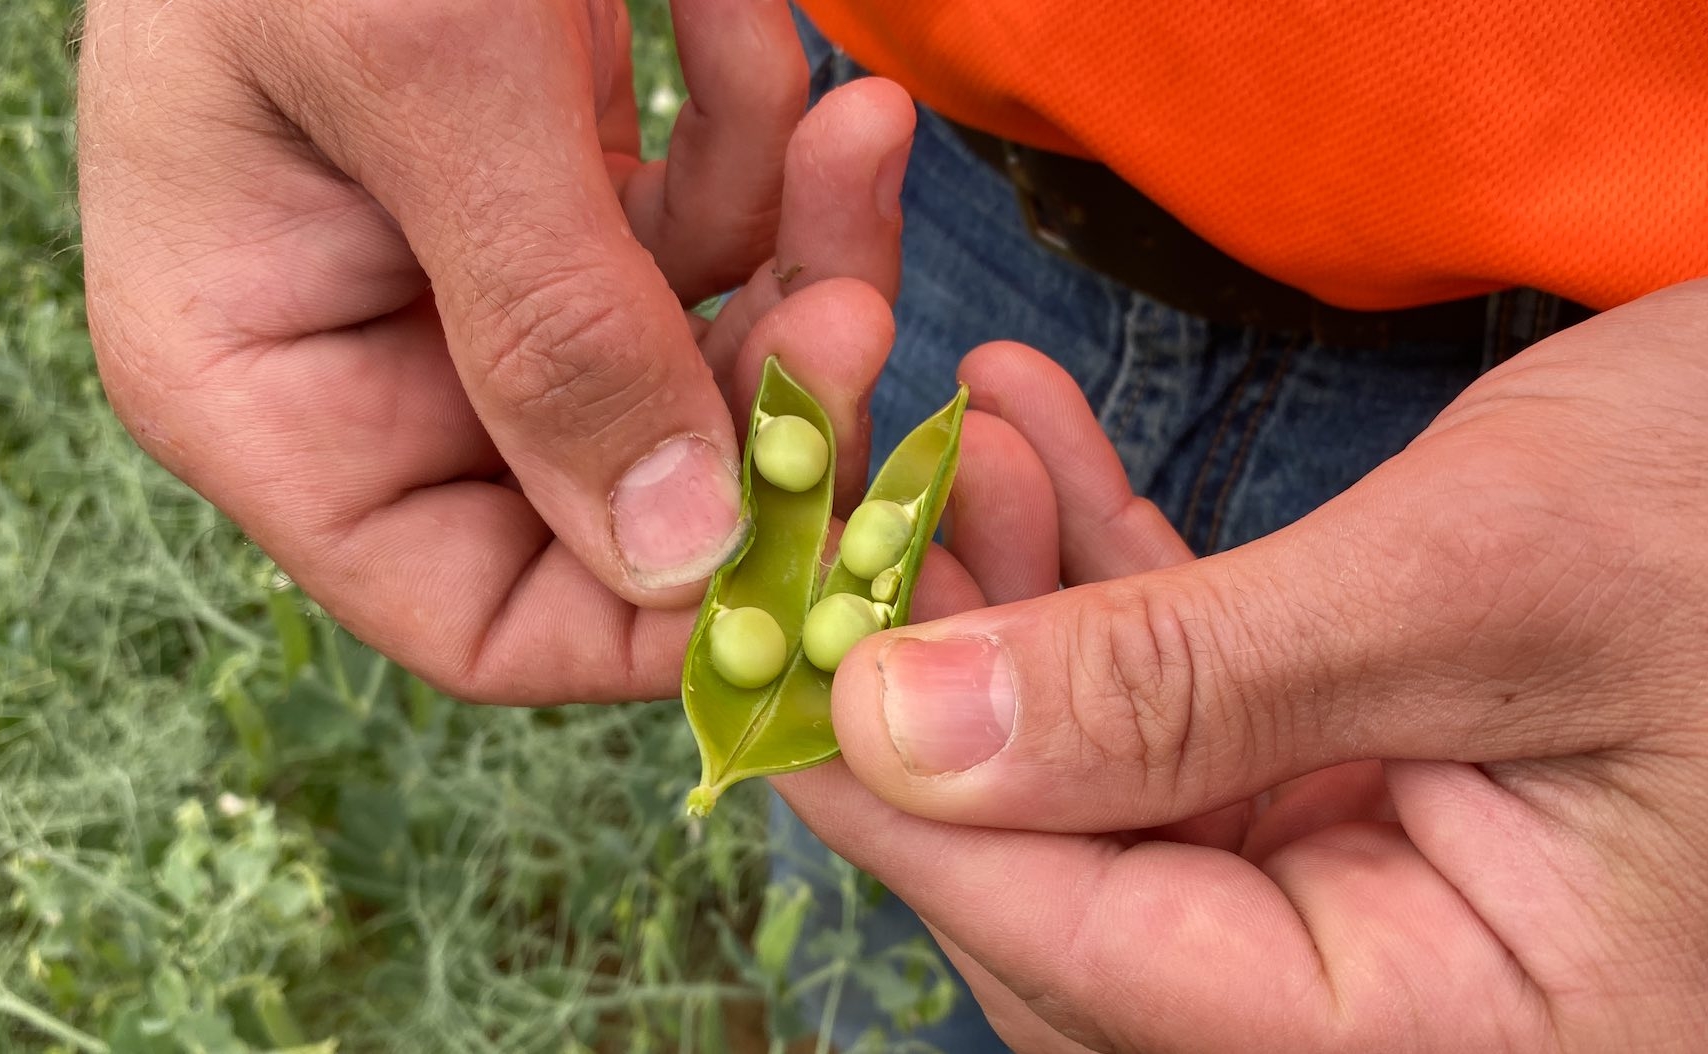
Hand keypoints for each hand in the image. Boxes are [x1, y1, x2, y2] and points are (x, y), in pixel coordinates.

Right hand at [78, 0, 914, 702]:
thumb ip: (552, 329)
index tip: (819, 544)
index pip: (476, 611)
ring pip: (688, 359)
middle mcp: (364, 350)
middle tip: (862, 312)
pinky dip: (762, 149)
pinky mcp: (559, 171)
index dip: (655, 618)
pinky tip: (775, 30)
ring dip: (794, 256)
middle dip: (757, 403)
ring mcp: (470, 260)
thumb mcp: (426, 76)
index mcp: (262, 379)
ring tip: (860, 132)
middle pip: (614, 494)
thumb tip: (683, 557)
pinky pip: (700, 230)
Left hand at [782, 285, 1707, 1050]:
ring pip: (1111, 777)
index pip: (1119, 969)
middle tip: (858, 529)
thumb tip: (904, 737)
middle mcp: (1407, 995)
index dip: (929, 830)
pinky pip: (1184, 693)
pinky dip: (1103, 570)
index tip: (784, 696)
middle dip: (953, 698)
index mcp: (1472, 1037)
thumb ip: (1192, 689)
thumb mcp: (1494, 591)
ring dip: (1014, 604)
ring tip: (941, 441)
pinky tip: (1028, 439)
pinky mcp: (1358, 768)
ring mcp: (1377, 881)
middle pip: (1088, 885)